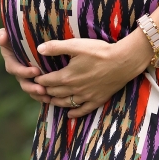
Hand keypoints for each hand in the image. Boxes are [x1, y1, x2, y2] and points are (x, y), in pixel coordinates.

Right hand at [0, 28, 50, 104]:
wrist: (36, 35)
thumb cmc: (22, 31)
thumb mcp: (12, 31)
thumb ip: (3, 34)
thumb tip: (2, 37)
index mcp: (11, 59)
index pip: (14, 68)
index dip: (23, 71)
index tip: (36, 71)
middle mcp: (18, 69)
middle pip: (23, 82)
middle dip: (31, 87)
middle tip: (42, 89)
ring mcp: (27, 76)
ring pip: (30, 88)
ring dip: (37, 94)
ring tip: (47, 96)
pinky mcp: (36, 79)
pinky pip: (38, 91)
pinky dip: (43, 96)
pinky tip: (51, 99)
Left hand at [36, 29, 151, 118]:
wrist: (123, 61)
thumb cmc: (99, 51)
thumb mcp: (76, 45)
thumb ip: (56, 47)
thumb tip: (39, 49)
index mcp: (67, 76)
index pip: (47, 81)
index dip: (39, 80)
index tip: (35, 78)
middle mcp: (74, 89)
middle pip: (54, 93)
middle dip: (45, 91)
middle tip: (39, 90)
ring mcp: (86, 96)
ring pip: (66, 103)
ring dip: (56, 102)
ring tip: (50, 100)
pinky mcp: (97, 100)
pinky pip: (82, 110)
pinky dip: (74, 113)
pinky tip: (70, 114)